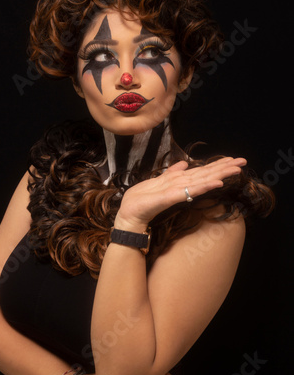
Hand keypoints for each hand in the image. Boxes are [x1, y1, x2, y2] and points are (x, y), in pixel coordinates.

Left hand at [115, 157, 246, 230]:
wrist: (130, 215)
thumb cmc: (142, 201)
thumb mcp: (157, 181)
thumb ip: (172, 172)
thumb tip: (184, 163)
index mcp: (180, 181)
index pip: (202, 171)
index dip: (218, 165)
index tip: (233, 159)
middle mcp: (182, 186)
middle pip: (207, 174)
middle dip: (225, 168)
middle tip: (243, 162)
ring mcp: (178, 192)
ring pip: (202, 180)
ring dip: (220, 174)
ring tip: (235, 169)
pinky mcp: (171, 198)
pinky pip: (190, 190)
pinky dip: (204, 186)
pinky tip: (216, 183)